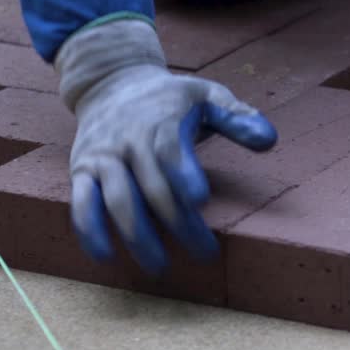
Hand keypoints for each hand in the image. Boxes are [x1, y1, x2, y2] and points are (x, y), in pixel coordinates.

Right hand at [55, 18, 276, 273]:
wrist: (111, 82)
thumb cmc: (171, 98)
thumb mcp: (206, 95)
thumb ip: (237, 117)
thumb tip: (269, 140)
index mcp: (162, 121)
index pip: (171, 150)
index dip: (184, 174)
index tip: (200, 200)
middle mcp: (129, 140)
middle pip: (151, 185)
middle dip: (176, 222)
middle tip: (204, 253)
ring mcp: (103, 157)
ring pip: (117, 199)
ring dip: (137, 235)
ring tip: (159, 266)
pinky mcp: (83, 170)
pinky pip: (81, 203)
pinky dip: (89, 230)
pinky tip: (106, 256)